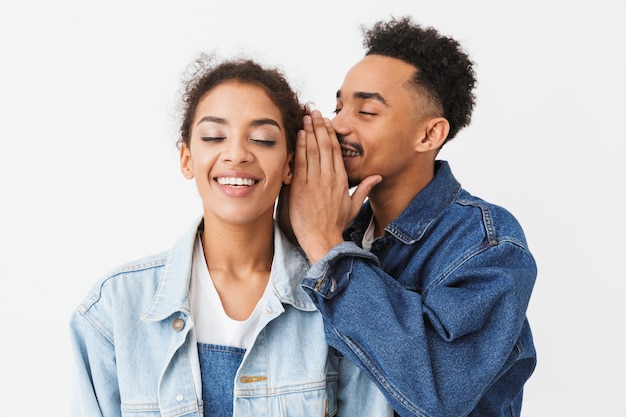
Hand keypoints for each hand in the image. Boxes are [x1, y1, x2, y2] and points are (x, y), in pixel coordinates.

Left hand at [289, 110, 380, 263]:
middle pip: (324, 146)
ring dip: (308, 132)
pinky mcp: (300, 189)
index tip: (325, 122)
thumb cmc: (336, 225)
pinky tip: (298, 135)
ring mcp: (314, 182)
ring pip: (312, 151)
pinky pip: (300, 163)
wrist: (322, 239)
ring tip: (305, 118)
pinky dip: (299, 148)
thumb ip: (364, 189)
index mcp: (341, 180)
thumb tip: (378, 177)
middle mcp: (329, 178)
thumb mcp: (354, 206)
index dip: (330, 134)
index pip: (336, 151)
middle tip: (313, 112)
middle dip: (318, 127)